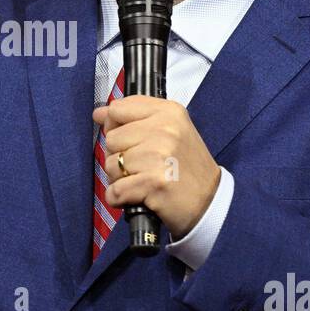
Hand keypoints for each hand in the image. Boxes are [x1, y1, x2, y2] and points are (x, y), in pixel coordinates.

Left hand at [93, 96, 220, 239]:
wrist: (209, 202)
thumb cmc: (187, 167)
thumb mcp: (170, 130)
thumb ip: (134, 118)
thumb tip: (99, 113)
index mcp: (168, 112)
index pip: (118, 108)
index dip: (116, 127)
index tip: (131, 140)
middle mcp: (164, 129)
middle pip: (111, 138)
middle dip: (120, 156)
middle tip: (144, 166)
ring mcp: (158, 155)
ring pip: (110, 165)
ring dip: (120, 179)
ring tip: (143, 180)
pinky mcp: (152, 182)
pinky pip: (114, 190)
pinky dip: (120, 198)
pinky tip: (137, 196)